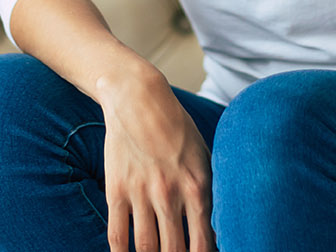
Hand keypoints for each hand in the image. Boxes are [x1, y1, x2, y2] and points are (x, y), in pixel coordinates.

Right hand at [99, 72, 215, 251]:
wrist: (138, 99)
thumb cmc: (176, 127)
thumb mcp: (204, 155)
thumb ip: (210, 189)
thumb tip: (218, 223)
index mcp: (197, 187)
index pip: (203, 243)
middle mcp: (170, 195)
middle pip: (174, 251)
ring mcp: (141, 194)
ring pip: (146, 248)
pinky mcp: (117, 190)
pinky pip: (117, 234)